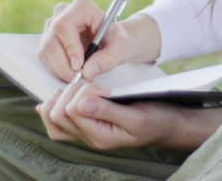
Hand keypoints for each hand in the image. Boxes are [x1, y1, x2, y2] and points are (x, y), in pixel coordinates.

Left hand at [36, 82, 221, 150]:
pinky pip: (60, 121)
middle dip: (70, 93)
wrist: (168, 124)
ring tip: (79, 87)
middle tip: (91, 85)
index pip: (73, 112)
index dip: (83, 92)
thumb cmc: (157, 120)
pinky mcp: (88, 124)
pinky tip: (63, 95)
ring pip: (54, 119)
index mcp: (100, 136)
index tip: (104, 87)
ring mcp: (86, 131)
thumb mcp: (136, 116)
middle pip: (58, 116)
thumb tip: (80, 104)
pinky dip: (56, 105)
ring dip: (61, 98)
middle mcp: (89, 136)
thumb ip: (107, 111)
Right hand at [38, 0, 160, 82]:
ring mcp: (52, 25)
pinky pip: (45, 56)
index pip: (64, 25)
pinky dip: (57, 69)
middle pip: (51, 40)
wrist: (110, 41)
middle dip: (63, 64)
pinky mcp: (48, 38)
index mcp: (81, 7)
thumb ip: (108, 58)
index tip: (79, 65)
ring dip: (60, 69)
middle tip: (78, 77)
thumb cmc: (115, 39)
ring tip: (79, 76)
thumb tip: (88, 71)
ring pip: (45, 51)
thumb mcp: (120, 47)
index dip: (69, 47)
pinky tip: (72, 72)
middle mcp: (63, 12)